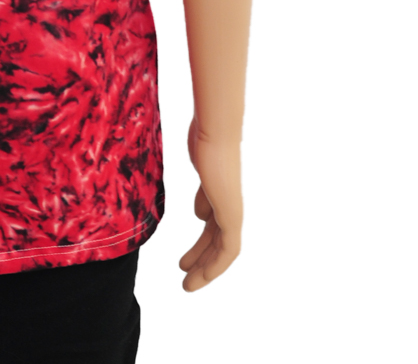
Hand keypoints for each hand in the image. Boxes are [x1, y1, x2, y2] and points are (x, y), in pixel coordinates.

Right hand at [179, 118, 242, 291]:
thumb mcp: (199, 170)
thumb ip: (202, 193)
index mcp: (220, 194)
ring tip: (187, 284)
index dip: (200, 246)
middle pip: (216, 241)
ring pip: (222, 250)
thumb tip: (200, 217)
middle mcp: (229, 206)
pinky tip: (203, 275)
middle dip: (200, 261)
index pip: (212, 227)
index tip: (184, 259)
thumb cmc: (204, 139)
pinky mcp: (233, 215)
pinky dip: (216, 265)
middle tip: (184, 276)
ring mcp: (233, 211)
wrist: (215, 132)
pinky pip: (229, 250)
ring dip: (205, 269)